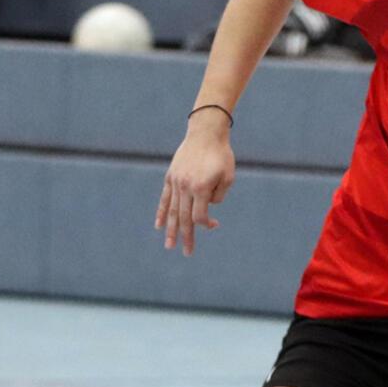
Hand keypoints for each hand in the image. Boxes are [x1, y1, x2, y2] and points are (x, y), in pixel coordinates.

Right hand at [156, 115, 233, 255]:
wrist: (206, 133)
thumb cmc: (221, 155)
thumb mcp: (228, 176)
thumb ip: (220, 195)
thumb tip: (209, 207)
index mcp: (200, 188)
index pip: (200, 216)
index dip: (207, 224)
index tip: (215, 224)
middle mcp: (185, 187)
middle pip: (185, 218)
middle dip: (186, 237)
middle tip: (187, 253)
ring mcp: (176, 182)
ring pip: (173, 211)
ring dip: (171, 230)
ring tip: (169, 246)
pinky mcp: (170, 177)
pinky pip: (165, 198)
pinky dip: (162, 213)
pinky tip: (159, 226)